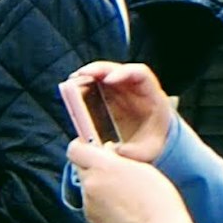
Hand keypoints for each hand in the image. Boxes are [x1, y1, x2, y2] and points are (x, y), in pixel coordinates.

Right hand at [61, 61, 176, 163]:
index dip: (124, 73)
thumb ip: (128, 152)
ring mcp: (122, 89)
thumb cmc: (149, 144)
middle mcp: (136, 88)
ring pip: (105, 74)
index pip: (140, 74)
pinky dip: (84, 84)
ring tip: (72, 80)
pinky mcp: (109, 95)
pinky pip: (96, 84)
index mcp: (151, 96)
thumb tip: (107, 153)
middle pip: (118, 70)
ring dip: (88, 75)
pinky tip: (71, 87)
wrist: (150, 142)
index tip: (108, 79)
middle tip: (81, 74)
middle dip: (100, 70)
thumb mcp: (144, 151)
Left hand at [71, 136, 197, 222]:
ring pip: (87, 187)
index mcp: (104, 166)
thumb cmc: (158, 198)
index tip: (88, 146)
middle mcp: (91, 184)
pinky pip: (92, 204)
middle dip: (93, 166)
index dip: (81, 146)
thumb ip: (118, 158)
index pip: (75, 150)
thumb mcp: (142, 167)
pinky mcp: (90, 219)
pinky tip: (121, 207)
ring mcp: (88, 203)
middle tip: (113, 169)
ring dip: (99, 185)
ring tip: (124, 193)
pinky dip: (101, 203)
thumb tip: (106, 151)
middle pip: (80, 168)